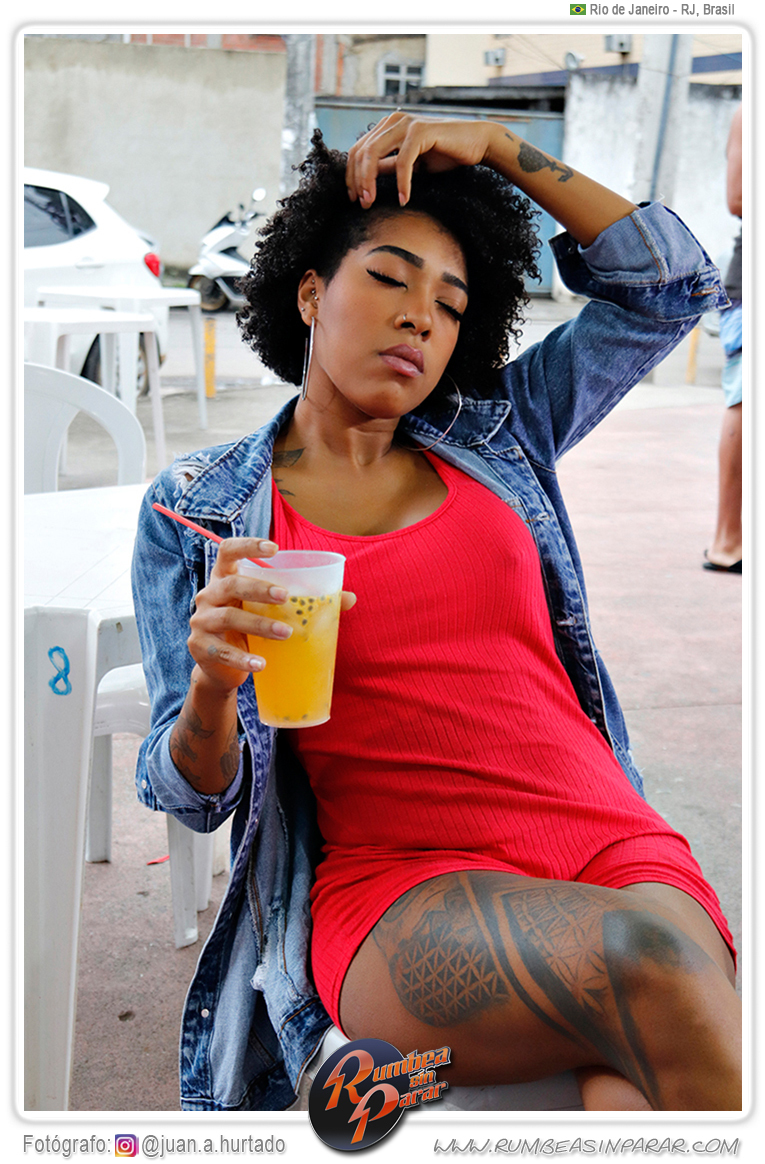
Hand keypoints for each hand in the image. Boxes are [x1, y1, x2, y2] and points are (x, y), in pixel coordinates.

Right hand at [187, 538, 355, 693]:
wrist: (222, 668)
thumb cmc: (250, 628)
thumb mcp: (269, 611)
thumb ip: (303, 601)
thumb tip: (350, 598)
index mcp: (225, 578)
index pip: (228, 550)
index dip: (248, 545)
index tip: (274, 548)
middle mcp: (209, 595)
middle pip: (232, 583)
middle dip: (260, 588)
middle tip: (286, 596)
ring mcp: (201, 621)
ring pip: (229, 617)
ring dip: (259, 624)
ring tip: (286, 633)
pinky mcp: (200, 648)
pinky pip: (222, 652)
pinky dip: (243, 659)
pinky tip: (262, 664)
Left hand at [346, 112, 494, 209]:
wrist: (475, 144)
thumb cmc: (444, 154)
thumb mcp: (409, 164)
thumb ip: (388, 166)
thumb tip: (365, 181)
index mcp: (387, 126)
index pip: (357, 150)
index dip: (351, 175)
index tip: (354, 199)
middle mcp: (393, 121)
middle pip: (361, 152)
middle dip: (357, 181)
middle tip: (362, 204)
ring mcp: (406, 124)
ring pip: (374, 154)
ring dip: (370, 181)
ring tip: (372, 202)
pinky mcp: (421, 131)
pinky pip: (402, 161)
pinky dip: (401, 183)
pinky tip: (403, 199)